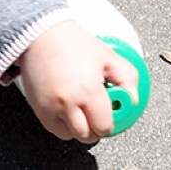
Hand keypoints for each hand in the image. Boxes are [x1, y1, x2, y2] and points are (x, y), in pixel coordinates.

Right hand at [16, 20, 139, 142]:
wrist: (41, 34)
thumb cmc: (73, 42)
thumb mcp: (108, 56)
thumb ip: (127, 78)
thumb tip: (132, 99)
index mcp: (88, 90)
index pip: (104, 126)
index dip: (109, 122)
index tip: (110, 113)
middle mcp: (68, 103)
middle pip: (87, 136)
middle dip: (95, 127)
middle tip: (97, 112)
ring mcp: (50, 107)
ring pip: (70, 135)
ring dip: (78, 127)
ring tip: (80, 107)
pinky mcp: (38, 108)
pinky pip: (54, 128)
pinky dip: (62, 123)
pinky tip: (67, 106)